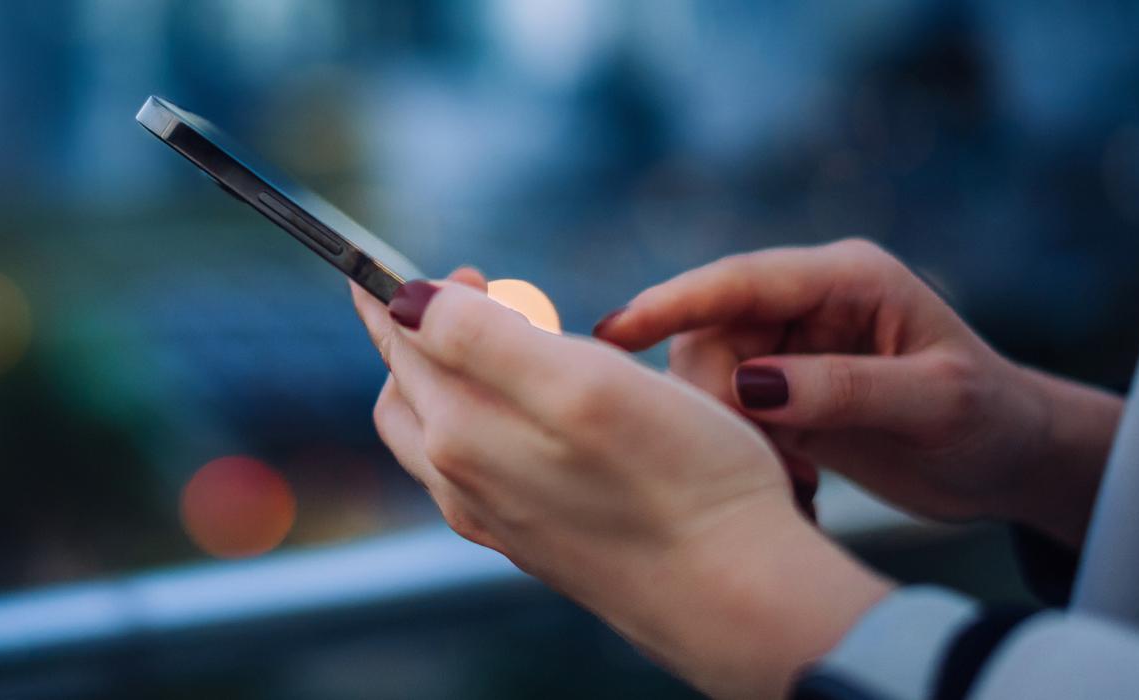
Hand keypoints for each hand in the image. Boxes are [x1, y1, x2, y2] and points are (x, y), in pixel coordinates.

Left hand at [353, 270, 889, 698]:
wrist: (736, 599)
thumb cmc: (679, 481)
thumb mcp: (582, 382)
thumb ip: (478, 336)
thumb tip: (405, 301)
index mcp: (460, 433)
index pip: (401, 343)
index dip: (413, 291)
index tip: (453, 261)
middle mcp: (461, 483)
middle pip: (410, 389)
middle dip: (431, 331)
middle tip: (490, 290)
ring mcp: (494, 519)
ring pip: (436, 434)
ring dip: (458, 377)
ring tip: (519, 345)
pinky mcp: (532, 542)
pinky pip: (477, 472)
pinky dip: (488, 423)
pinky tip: (538, 417)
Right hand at [594, 239, 1121, 545]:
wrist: (1012, 462)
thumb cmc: (993, 421)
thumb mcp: (934, 402)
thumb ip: (842, 387)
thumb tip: (749, 384)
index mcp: (848, 277)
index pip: (740, 280)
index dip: (670, 303)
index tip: (612, 334)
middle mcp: (810, 301)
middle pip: (710, 331)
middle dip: (716, 397)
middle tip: (772, 460)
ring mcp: (792, 343)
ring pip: (709, 374)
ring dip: (731, 429)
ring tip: (797, 476)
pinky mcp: (783, 388)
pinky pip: (726, 408)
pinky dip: (743, 447)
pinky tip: (796, 479)